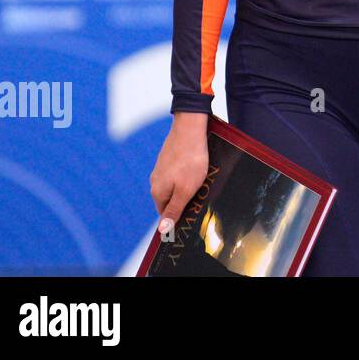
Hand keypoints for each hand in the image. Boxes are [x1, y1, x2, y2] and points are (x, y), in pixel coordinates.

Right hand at [149, 111, 210, 237]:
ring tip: (202, 181)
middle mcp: (156, 181)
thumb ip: (174, 210)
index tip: (194, 214)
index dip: (179, 216)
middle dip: (184, 200)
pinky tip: (198, 169)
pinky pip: (178, 173)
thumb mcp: (185, 190)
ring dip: (187, 186)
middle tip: (201, 196)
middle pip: (170, 199)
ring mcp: (162, 168)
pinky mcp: (170, 158)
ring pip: (175, 185)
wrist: (190, 129)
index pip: (166, 213)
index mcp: (157, 192)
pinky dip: (188, 174)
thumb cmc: (191, 161)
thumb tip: (162, 230)